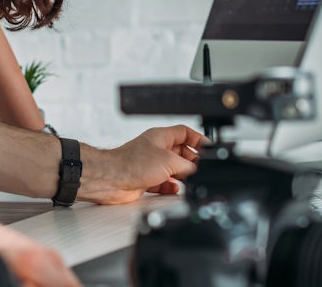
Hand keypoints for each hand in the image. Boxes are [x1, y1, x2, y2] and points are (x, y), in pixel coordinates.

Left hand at [79, 125, 204, 204]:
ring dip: (182, 176)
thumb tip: (197, 170)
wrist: (112, 180)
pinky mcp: (146, 180)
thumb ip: (187, 166)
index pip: (184, 133)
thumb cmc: (132, 163)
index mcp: (161, 137)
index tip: (209, 149)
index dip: (198, 139)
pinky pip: (164, 183)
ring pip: (173, 169)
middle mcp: (156, 149)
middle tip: (201, 170)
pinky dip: (170, 186)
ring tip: (190, 181)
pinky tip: (174, 188)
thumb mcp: (169, 161)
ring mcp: (151, 165)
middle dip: (192, 161)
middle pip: (181, 153)